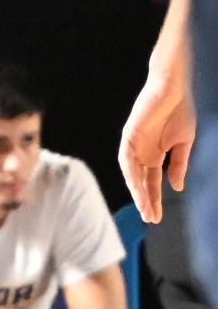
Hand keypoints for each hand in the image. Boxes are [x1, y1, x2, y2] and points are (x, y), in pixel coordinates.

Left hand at [122, 51, 194, 223]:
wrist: (173, 89)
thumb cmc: (179, 112)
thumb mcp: (182, 144)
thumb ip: (178, 165)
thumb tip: (176, 187)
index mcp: (154, 155)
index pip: (152, 183)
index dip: (154, 199)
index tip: (157, 217)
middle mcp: (142, 153)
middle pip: (140, 182)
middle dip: (145, 201)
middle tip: (150, 219)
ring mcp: (134, 145)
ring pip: (132, 174)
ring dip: (137, 191)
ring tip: (144, 207)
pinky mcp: (129, 136)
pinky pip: (126, 159)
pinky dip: (130, 173)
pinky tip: (136, 185)